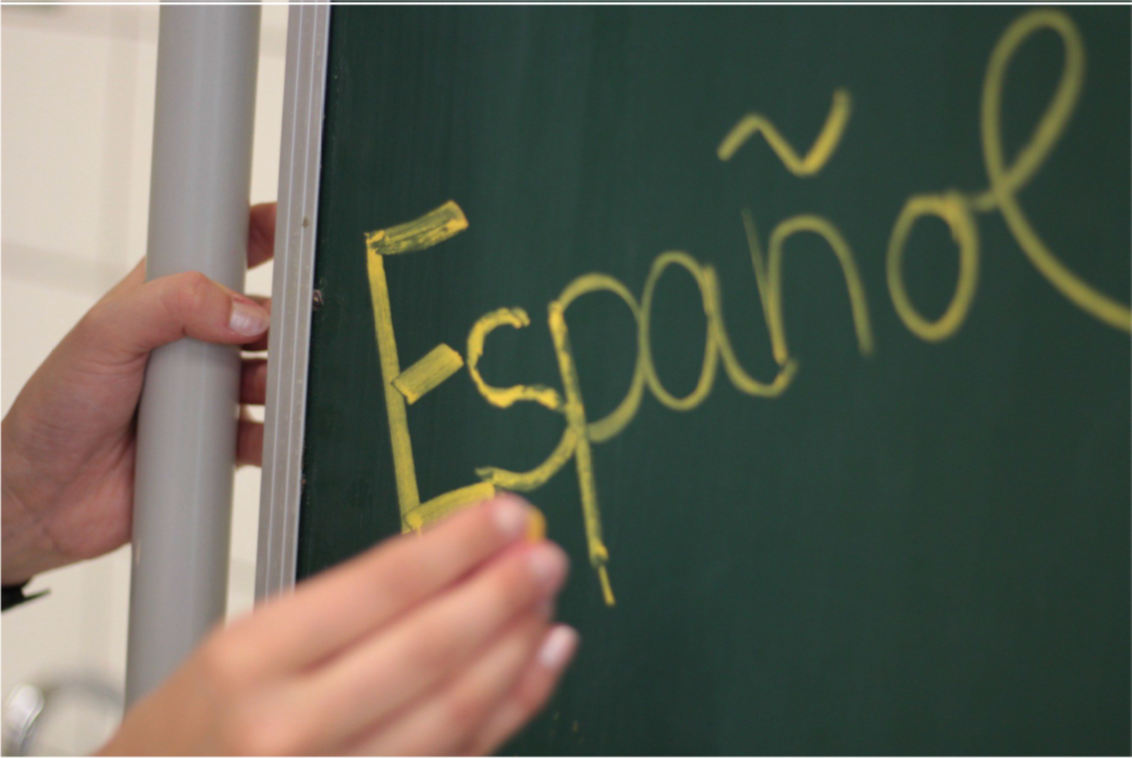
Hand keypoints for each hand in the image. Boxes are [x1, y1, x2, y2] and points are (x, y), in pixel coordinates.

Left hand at [1, 203, 276, 583]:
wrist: (44, 500)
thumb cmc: (55, 411)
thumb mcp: (103, 336)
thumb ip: (171, 305)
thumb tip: (244, 311)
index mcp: (165, 302)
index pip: (222, 253)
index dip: (260, 235)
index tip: (297, 229)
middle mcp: (193, 345)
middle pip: (263, 319)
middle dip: (286, 322)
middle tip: (298, 328)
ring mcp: (209, 394)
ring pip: (273, 376)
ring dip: (284, 381)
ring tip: (275, 388)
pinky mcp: (221, 442)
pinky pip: (268, 433)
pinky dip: (279, 434)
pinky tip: (275, 434)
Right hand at [99, 496, 577, 755]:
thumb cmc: (193, 729)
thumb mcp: (241, 645)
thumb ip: (342, 606)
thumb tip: (447, 557)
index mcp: (248, 660)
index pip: (379, 586)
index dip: (456, 546)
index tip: (504, 516)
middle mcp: (288, 728)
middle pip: (428, 651)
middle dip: (501, 595)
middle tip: (545, 557)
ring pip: (455, 711)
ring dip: (516, 650)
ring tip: (545, 602)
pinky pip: (460, 756)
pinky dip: (511, 707)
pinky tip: (538, 663)